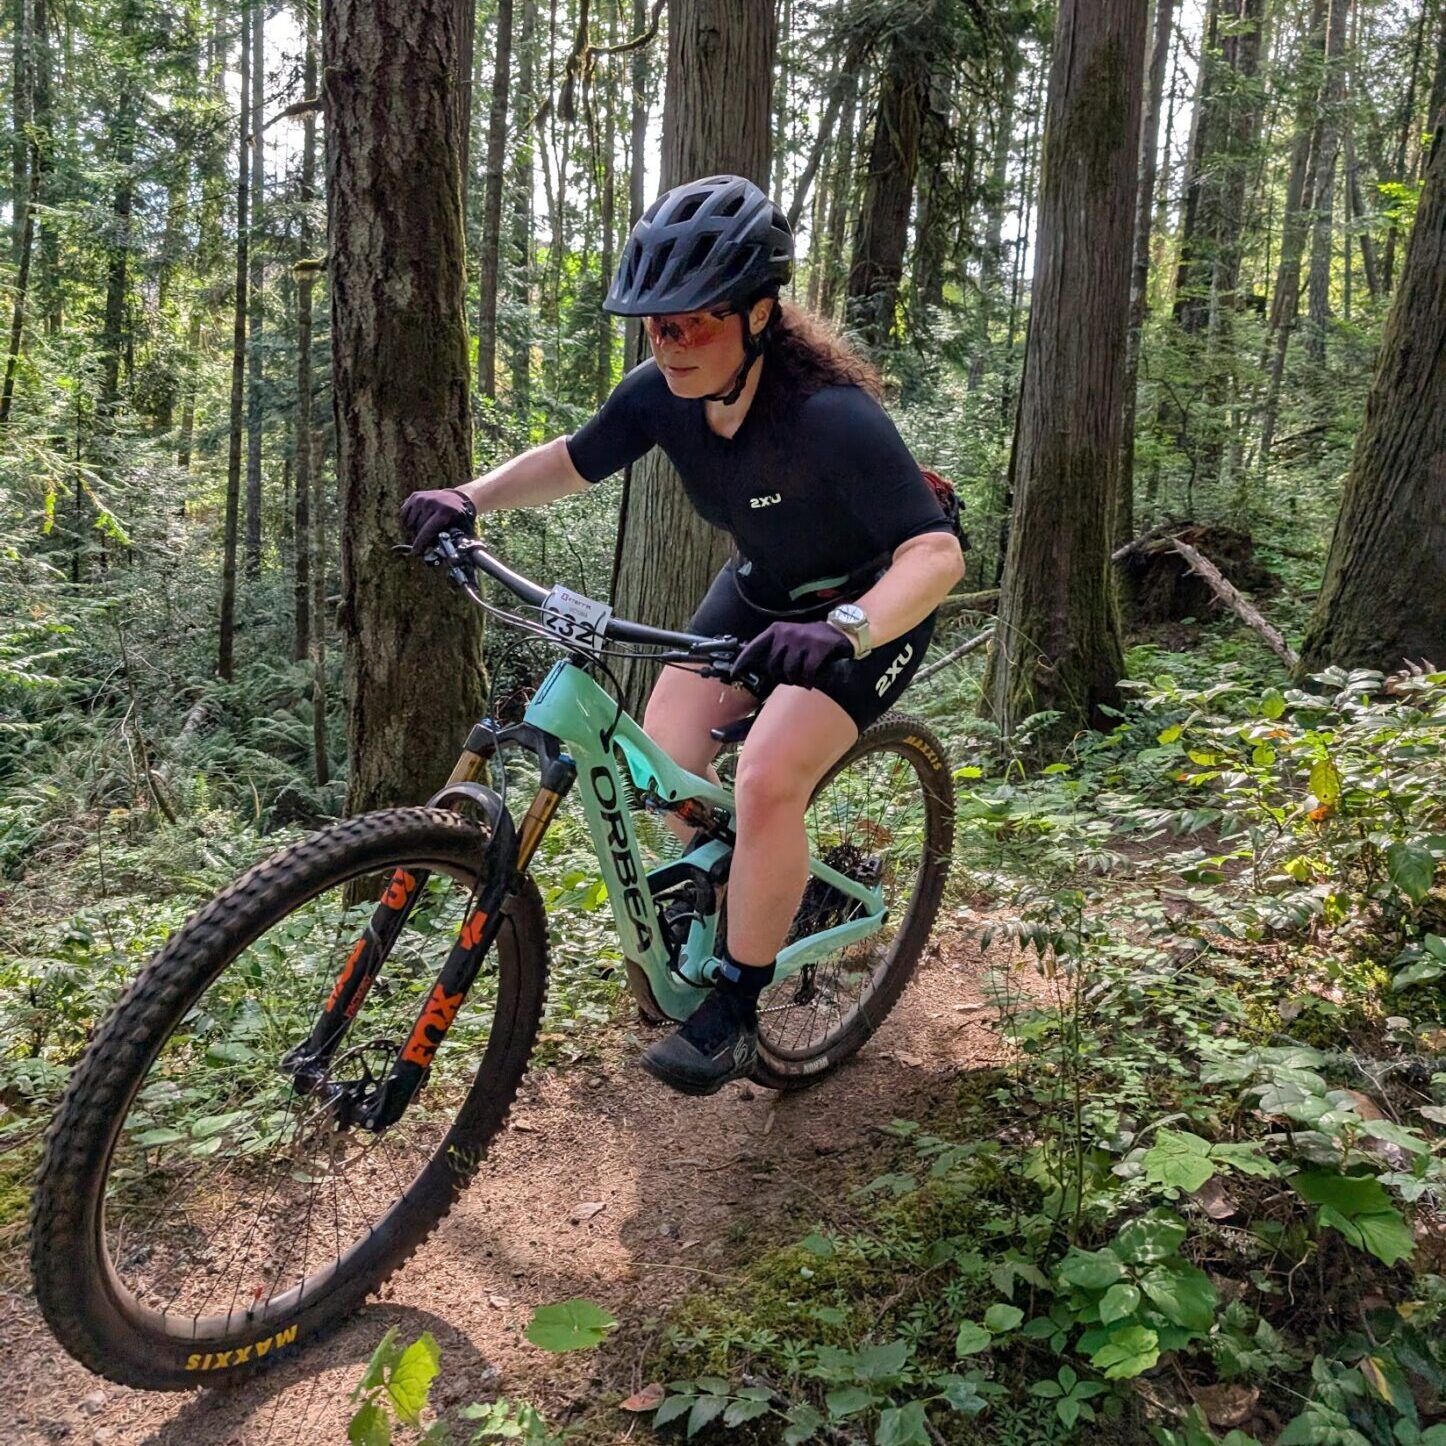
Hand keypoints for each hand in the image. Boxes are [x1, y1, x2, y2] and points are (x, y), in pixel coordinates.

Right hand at [400, 487, 475, 554]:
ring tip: (423, 532)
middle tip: (425, 543)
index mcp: (444, 512)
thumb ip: (450, 541)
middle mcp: (431, 503)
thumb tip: (439, 557)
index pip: (428, 530)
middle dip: (420, 538)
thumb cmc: (459, 518)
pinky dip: (408, 522)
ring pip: (410, 523)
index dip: (421, 543)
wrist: (457, 498)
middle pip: (418, 528)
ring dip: (414, 531)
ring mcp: (422, 498)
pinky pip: (404, 515)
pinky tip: (417, 523)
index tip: (416, 552)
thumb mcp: (460, 529)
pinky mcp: (414, 496)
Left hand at [732, 621, 851, 689]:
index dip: (743, 661)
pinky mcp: (817, 649)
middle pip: (773, 666)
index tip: (735, 672)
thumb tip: (760, 668)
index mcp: (777, 630)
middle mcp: (787, 633)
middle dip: (781, 676)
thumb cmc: (812, 639)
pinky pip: (807, 673)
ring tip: (802, 678)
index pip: (755, 646)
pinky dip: (809, 680)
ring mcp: (802, 640)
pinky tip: (811, 680)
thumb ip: (775, 649)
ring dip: (796, 679)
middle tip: (791, 678)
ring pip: (790, 671)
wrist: (841, 631)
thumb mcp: (790, 638)